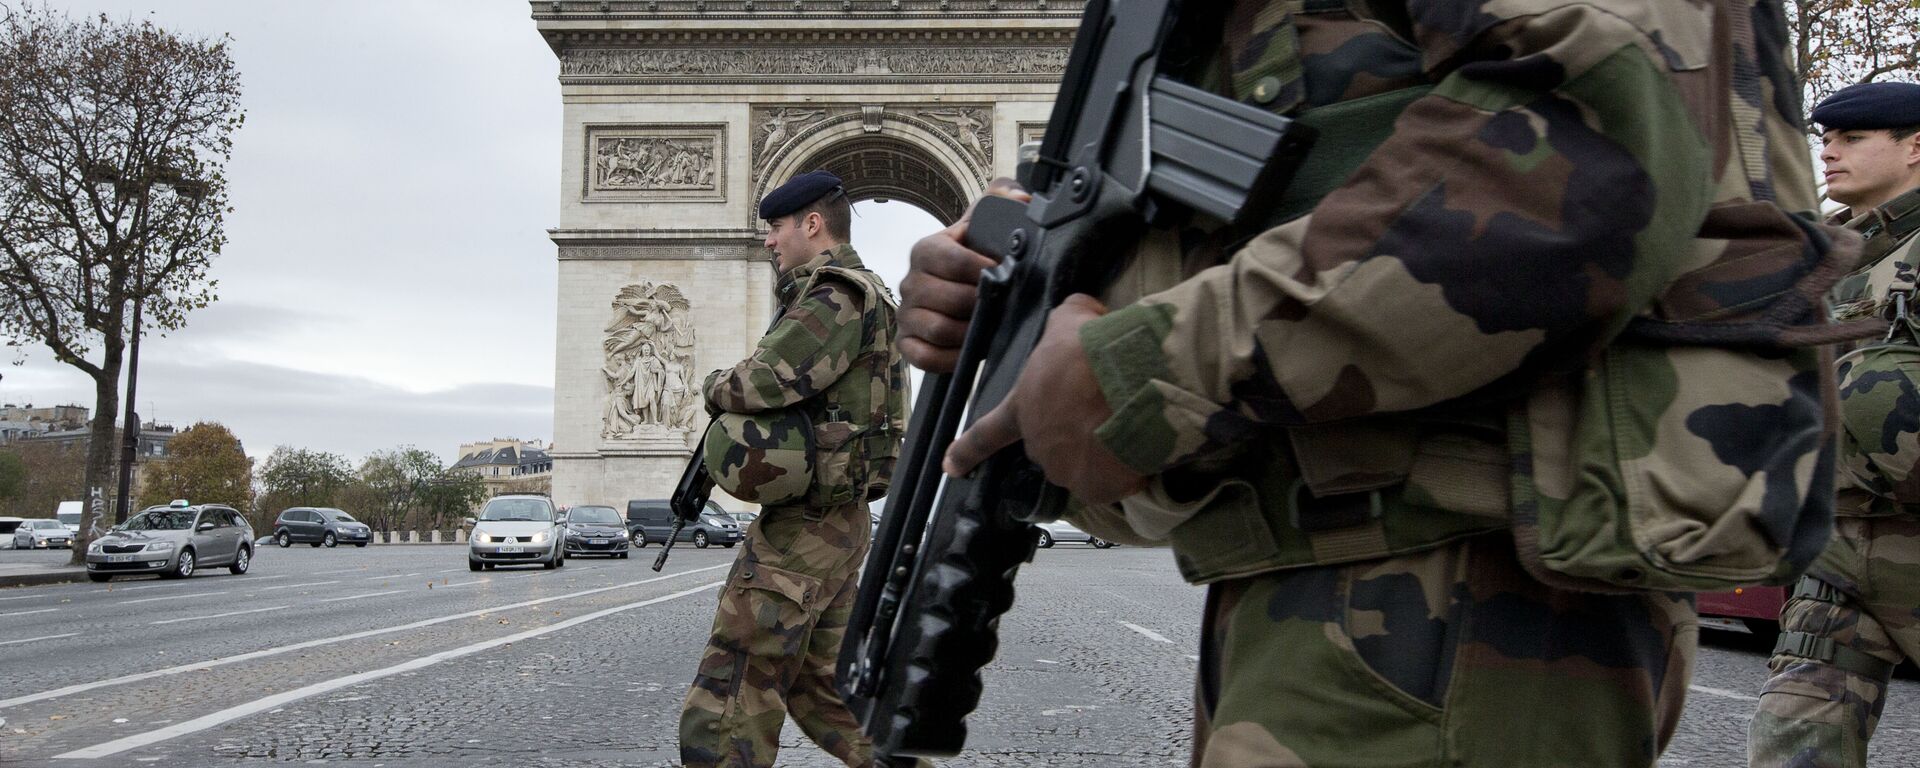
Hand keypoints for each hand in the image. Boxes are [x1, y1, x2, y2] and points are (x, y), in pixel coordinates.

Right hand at [898, 177, 1030, 371]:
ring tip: (991, 327)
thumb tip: (1020, 199)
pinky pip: (925, 357)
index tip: (1006, 275)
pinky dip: (951, 358)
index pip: (953, 260)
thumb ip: (1001, 203)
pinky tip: (970, 350)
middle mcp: (910, 281)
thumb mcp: (985, 226)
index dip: (984, 270)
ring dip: (971, 332)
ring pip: (939, 329)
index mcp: (926, 249)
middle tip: (1004, 306)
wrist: (960, 288)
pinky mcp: (906, 343)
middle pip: (950, 299)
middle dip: (982, 305)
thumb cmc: (975, 257)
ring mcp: (905, 314)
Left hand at [942, 294, 1147, 504]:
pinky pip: (1111, 482)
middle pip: (1052, 445)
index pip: (986, 433)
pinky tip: (1137, 446)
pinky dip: (1124, 469)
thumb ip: (1068, 319)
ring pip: (1084, 465)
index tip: (951, 467)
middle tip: (1102, 410)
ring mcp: (1066, 469)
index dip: (967, 451)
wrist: (1125, 379)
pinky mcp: (1097, 486)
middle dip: (1074, 431)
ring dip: (1101, 451)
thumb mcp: (1072, 319)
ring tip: (1125, 424)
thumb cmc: (1090, 349)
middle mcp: (1039, 443)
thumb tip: (1085, 313)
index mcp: (1023, 407)